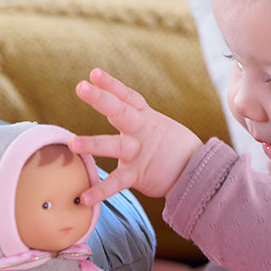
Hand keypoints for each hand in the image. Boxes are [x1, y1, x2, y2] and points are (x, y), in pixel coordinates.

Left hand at [70, 68, 203, 204]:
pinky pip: (117, 183)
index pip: (127, 96)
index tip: (94, 74)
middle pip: (119, 111)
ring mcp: (139, 152)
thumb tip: (115, 112)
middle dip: (101, 99)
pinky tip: (84, 197)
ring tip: (72, 143)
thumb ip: (136, 119)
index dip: (111, 84)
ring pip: (114, 145)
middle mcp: (141, 131)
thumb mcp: (157, 126)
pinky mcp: (138, 174)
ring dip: (93, 144)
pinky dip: (100, 191)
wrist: (198, 171)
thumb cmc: (174, 147)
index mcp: (145, 117)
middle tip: (81, 87)